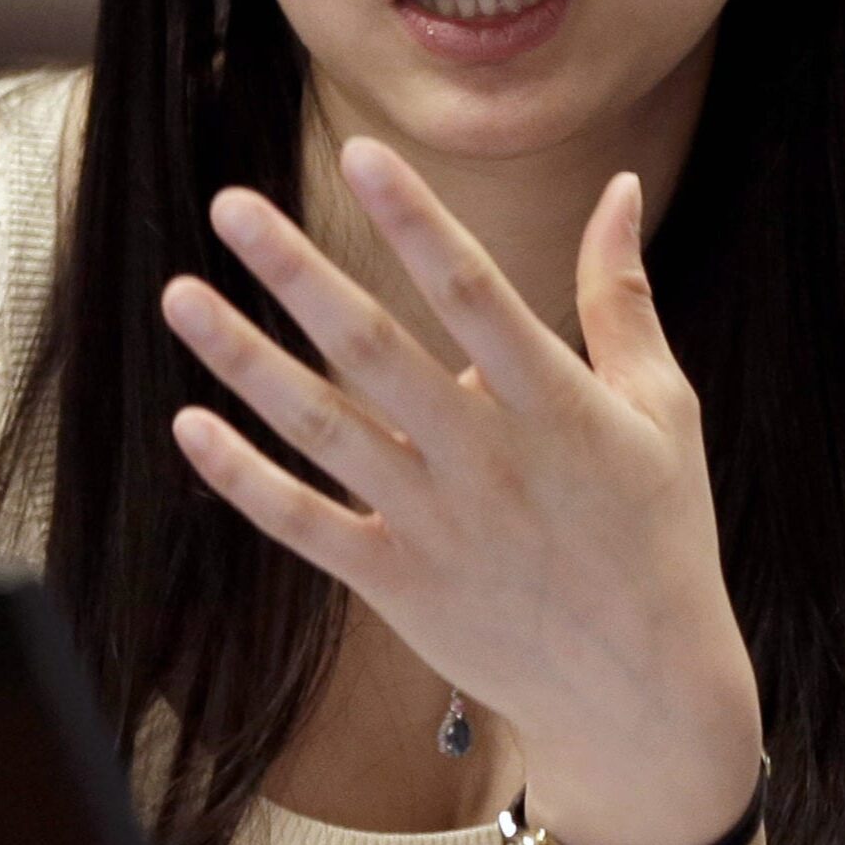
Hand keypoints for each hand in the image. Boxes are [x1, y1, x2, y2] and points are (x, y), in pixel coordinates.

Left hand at [158, 141, 761, 844]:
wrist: (644, 692)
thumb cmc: (660, 536)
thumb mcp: (663, 409)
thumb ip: (621, 297)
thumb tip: (617, 187)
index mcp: (557, 404)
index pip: (472, 293)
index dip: (414, 221)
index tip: (359, 153)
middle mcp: (486, 459)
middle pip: (375, 350)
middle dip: (299, 274)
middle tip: (231, 205)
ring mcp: (436, 525)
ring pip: (322, 431)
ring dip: (246, 361)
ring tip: (180, 297)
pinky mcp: (399, 584)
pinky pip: (305, 524)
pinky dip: (244, 480)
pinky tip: (191, 426)